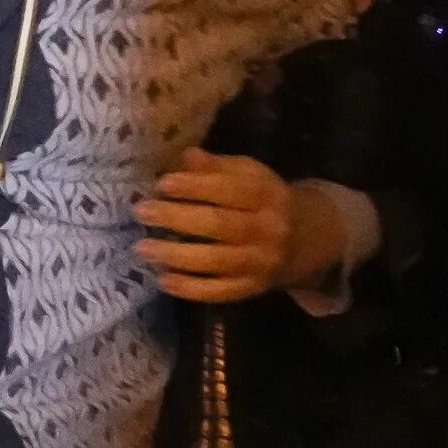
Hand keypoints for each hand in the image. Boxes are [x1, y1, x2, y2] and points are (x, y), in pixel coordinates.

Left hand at [132, 150, 345, 303]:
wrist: (304, 238)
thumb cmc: (264, 199)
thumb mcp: (249, 175)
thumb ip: (218, 167)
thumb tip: (186, 156)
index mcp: (267, 194)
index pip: (231, 190)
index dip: (196, 187)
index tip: (163, 184)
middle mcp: (267, 229)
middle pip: (220, 225)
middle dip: (177, 218)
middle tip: (142, 212)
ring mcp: (260, 262)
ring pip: (217, 261)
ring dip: (177, 256)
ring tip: (143, 248)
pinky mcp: (252, 288)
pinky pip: (220, 291)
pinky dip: (191, 288)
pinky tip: (163, 280)